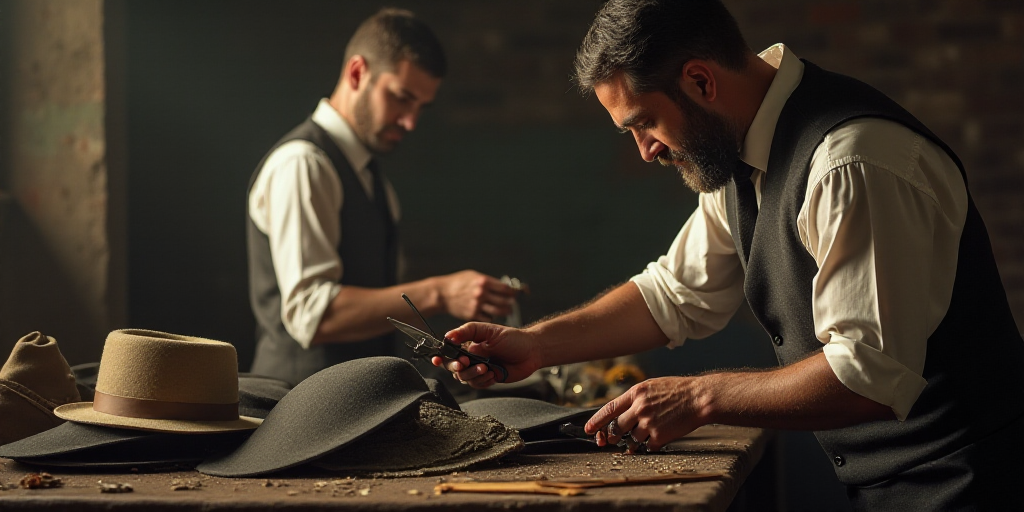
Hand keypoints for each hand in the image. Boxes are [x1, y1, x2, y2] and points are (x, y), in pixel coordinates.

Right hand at [430, 322, 541, 387]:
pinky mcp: (488, 379)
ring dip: (473, 374)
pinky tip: (494, 374)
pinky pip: (477, 385)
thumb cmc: (512, 338)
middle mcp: (472, 358)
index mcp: (469, 345)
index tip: (438, 359)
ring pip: (465, 378)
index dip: (441, 357)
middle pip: (453, 368)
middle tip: (466, 363)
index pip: (449, 352)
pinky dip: (483, 381)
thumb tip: (448, 336)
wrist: (532, 351)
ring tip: (487, 368)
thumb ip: (467, 331)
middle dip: (458, 367)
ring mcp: (480, 369)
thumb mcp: (489, 330)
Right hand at [437, 270, 516, 320]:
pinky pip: (488, 318)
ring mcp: (477, 305)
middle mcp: (481, 293)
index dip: (513, 292)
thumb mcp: (473, 276)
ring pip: (498, 311)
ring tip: (506, 311)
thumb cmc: (458, 282)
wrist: (442, 294)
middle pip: (505, 301)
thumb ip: (488, 281)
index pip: (506, 288)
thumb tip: (503, 286)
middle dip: (511, 303)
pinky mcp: (472, 315)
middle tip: (512, 303)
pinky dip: (491, 317)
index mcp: (484, 281)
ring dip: (505, 312)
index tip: (515, 293)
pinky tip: (490, 313)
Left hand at [585, 376, 710, 452]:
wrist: (700, 398)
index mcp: (636, 393)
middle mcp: (639, 407)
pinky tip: (661, 435)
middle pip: (615, 427)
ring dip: (637, 439)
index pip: (609, 409)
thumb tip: (622, 412)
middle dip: (612, 435)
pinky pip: (648, 446)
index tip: (588, 429)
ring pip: (632, 439)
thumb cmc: (679, 391)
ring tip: (650, 431)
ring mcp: (648, 422)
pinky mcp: (659, 435)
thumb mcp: (653, 386)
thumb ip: (636, 398)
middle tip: (613, 438)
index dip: (596, 421)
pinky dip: (651, 444)